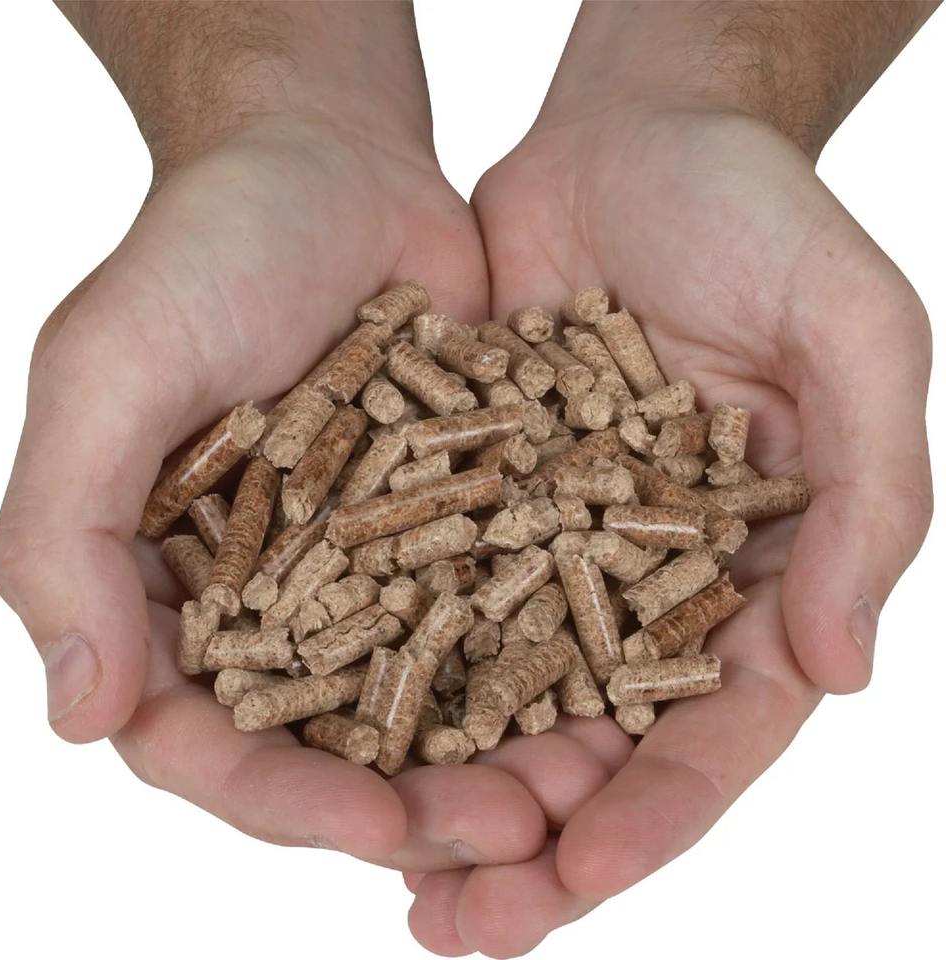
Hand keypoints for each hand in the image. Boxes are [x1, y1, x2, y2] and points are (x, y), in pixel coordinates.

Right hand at [0, 106, 567, 870]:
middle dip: (423, 804)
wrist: (330, 167)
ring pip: (443, 695)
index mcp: (179, 595)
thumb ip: (68, 535)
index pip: (217, 742)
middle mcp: (285, 603)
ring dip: (509, 756)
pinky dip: (563, 655)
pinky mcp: (466, 521)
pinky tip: (624, 691)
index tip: (374, 824)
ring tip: (586, 792)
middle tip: (516, 836)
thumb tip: (80, 713)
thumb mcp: (110, 372)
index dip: (288, 800)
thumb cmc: (204, 253)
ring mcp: (382, 568)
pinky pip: (515, 607)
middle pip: (345, 745)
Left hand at [403, 103, 931, 954]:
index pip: (709, 732)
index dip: (649, 818)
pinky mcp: (469, 484)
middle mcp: (643, 578)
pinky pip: (422, 583)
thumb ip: (868, 503)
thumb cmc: (764, 217)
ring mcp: (547, 538)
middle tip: (453, 925)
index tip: (572, 882)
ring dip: (442, 778)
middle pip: (589, 741)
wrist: (641, 133)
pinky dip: (382, 655)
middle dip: (527, 837)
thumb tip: (839, 673)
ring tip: (376, 864)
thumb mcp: (854, 340)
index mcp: (753, 574)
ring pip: (494, 686)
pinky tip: (327, 721)